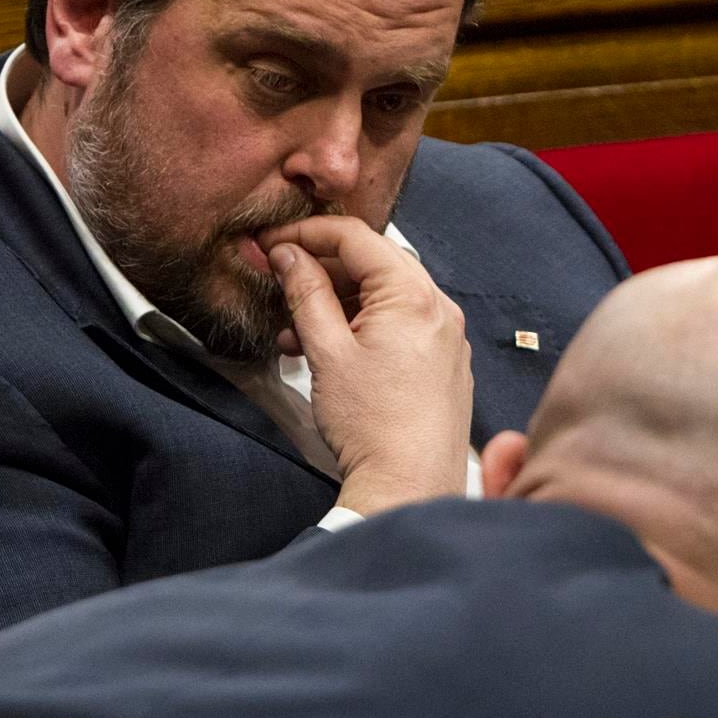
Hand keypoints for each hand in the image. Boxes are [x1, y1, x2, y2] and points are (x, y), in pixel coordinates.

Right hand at [265, 216, 472, 518]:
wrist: (410, 485)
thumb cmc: (371, 422)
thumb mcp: (326, 352)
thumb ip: (306, 294)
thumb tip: (288, 255)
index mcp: (414, 295)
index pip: (356, 237)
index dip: (306, 233)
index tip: (269, 242)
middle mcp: (441, 308)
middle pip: (374, 264)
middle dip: (321, 271)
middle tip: (278, 283)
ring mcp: (448, 336)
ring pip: (385, 297)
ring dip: (337, 304)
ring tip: (293, 334)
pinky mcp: (445, 362)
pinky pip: (401, 325)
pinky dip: (363, 328)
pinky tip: (327, 352)